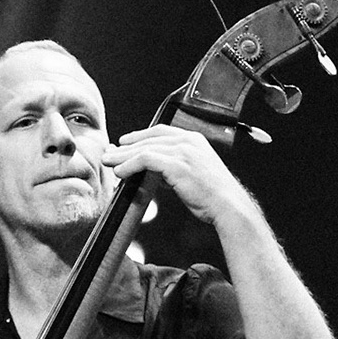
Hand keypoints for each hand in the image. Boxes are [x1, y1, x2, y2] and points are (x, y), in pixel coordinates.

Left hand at [102, 125, 257, 229]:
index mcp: (194, 140)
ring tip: (109, 162)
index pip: (161, 132)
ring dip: (123, 156)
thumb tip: (158, 172)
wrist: (228, 206)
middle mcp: (188, 141)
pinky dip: (129, 165)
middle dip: (126, 146)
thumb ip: (178, 168)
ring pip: (144, 148)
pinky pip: (145, 160)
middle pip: (149, 139)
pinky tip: (120, 172)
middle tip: (109, 152)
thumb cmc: (214, 196)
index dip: (139, 136)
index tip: (124, 142)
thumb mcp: (196, 174)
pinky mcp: (176, 164)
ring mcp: (183, 151)